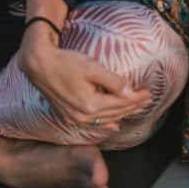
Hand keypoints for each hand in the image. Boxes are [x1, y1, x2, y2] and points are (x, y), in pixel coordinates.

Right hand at [18, 36, 150, 130]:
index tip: (149, 92)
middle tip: (147, 99)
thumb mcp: (92, 67)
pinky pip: (93, 124)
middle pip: (115, 112)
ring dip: (123, 114)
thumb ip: (112, 81)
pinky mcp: (69, 117)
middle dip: (133, 106)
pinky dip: (107, 123)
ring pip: (106, 119)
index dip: (137, 98)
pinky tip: (114, 125)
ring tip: (136, 109)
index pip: (121, 103)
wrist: (40, 65)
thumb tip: (130, 92)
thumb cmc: (65, 62)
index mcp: (91, 105)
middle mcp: (84, 117)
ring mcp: (75, 119)